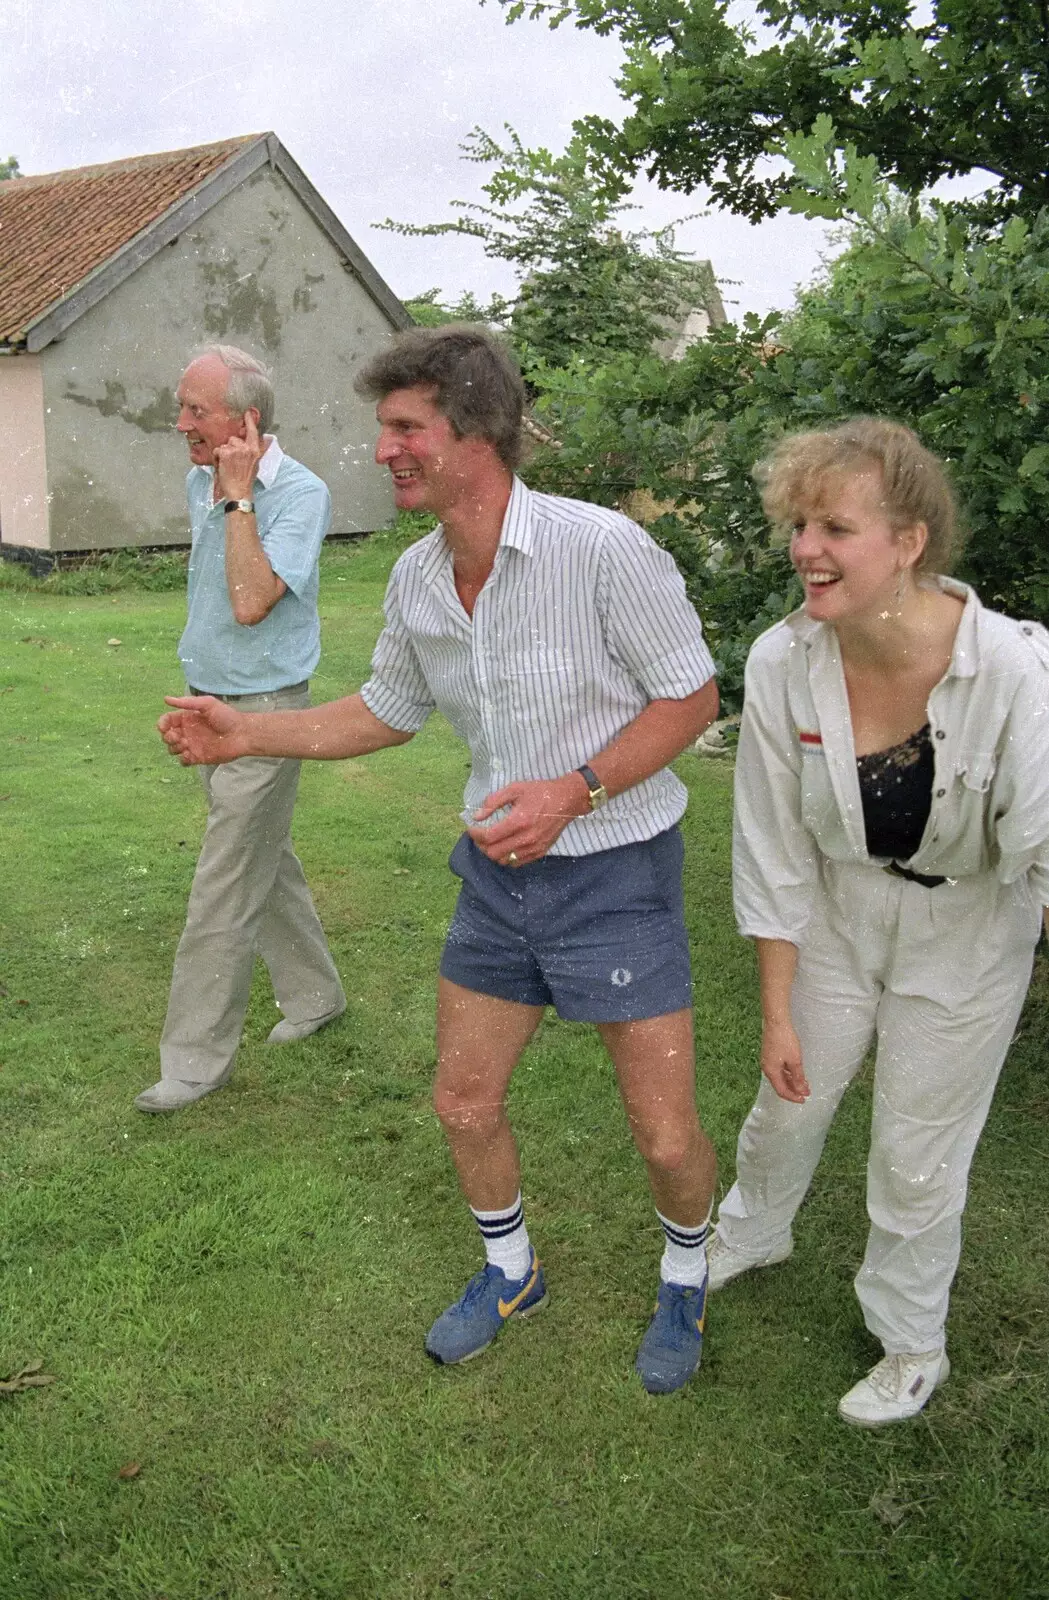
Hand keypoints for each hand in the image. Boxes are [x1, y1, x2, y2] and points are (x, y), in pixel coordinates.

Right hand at [158, 695, 248, 765]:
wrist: (242, 734)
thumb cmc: (227, 716)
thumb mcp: (207, 704)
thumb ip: (187, 702)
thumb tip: (166, 699)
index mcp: (187, 718)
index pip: (167, 721)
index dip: (162, 724)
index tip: (164, 727)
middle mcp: (187, 731)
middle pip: (167, 736)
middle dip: (168, 737)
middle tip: (179, 737)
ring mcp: (192, 745)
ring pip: (172, 749)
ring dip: (174, 748)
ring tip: (186, 744)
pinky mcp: (198, 757)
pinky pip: (183, 761)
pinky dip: (182, 759)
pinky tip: (189, 755)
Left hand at [213, 412, 264, 500]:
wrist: (239, 492)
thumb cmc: (246, 480)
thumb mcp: (256, 463)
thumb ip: (258, 450)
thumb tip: (266, 440)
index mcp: (255, 450)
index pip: (253, 431)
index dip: (250, 421)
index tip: (248, 412)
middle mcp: (247, 448)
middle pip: (233, 439)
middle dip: (230, 448)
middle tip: (233, 463)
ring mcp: (236, 450)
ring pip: (224, 445)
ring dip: (223, 454)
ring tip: (228, 466)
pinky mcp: (226, 453)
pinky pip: (217, 450)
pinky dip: (217, 458)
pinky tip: (223, 467)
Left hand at [466, 774, 586, 865]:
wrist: (567, 801)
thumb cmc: (540, 792)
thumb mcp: (515, 789)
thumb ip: (493, 802)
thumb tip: (477, 816)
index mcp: (518, 821)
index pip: (488, 836)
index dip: (475, 834)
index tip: (471, 828)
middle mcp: (526, 838)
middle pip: (493, 852)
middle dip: (481, 845)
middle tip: (480, 835)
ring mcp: (533, 848)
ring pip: (503, 861)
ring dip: (493, 852)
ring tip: (491, 841)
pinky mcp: (539, 852)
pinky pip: (516, 863)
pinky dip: (506, 857)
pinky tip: (505, 845)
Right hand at [760, 1019, 809, 1102]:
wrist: (776, 1022)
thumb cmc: (785, 1040)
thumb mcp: (795, 1060)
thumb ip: (798, 1077)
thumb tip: (801, 1091)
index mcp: (771, 1071)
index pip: (782, 1091)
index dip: (793, 1097)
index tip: (804, 1099)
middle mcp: (767, 1068)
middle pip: (780, 1085)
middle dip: (794, 1090)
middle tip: (807, 1092)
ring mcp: (768, 1061)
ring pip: (780, 1077)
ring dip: (792, 1082)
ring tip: (805, 1083)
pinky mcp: (770, 1055)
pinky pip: (779, 1070)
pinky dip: (788, 1074)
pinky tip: (797, 1072)